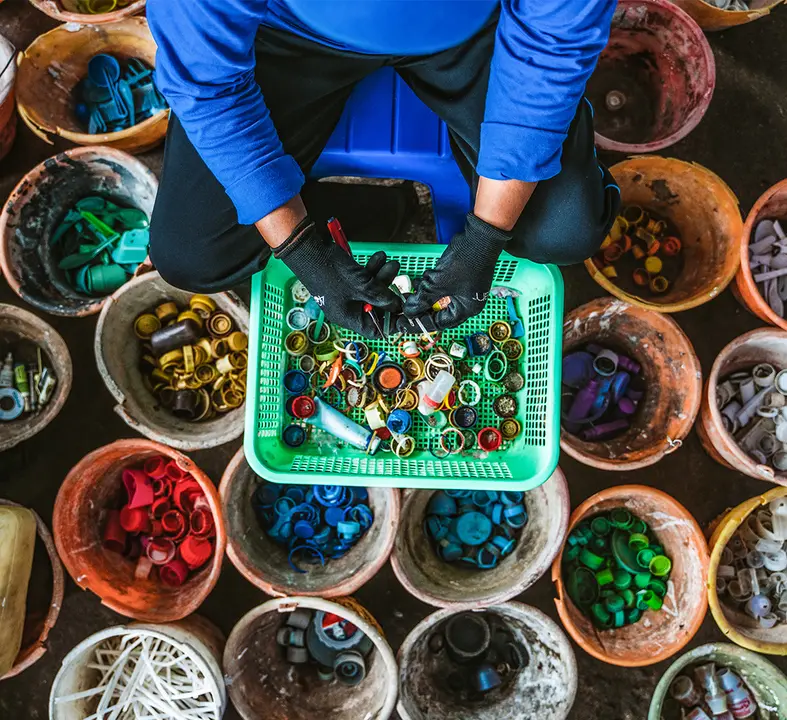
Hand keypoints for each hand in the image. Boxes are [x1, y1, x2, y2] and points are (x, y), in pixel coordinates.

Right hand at [275, 217, 401, 338]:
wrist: (308, 248)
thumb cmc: (330, 270)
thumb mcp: (361, 285)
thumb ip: (381, 296)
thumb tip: (397, 306)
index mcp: (348, 317)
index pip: (374, 329)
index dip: (391, 322)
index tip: (404, 312)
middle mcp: (347, 308)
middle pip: (375, 306)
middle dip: (388, 291)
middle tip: (400, 281)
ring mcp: (346, 293)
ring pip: (371, 290)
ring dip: (382, 276)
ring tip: (391, 263)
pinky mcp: (346, 280)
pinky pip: (363, 279)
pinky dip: (372, 270)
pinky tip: (379, 257)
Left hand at [400, 213, 510, 330]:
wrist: (479, 237)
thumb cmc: (465, 262)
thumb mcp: (438, 284)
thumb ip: (422, 299)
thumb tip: (409, 311)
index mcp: (466, 309)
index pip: (440, 323)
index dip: (421, 323)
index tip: (406, 322)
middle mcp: (467, 302)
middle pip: (438, 310)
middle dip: (422, 305)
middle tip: (407, 304)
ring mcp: (464, 289)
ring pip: (438, 297)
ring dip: (425, 292)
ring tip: (415, 287)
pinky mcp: (459, 278)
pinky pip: (441, 285)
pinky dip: (431, 283)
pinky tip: (424, 278)